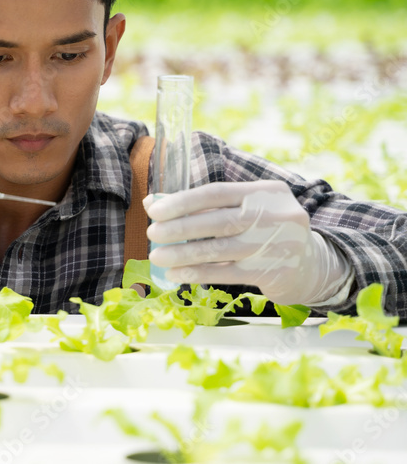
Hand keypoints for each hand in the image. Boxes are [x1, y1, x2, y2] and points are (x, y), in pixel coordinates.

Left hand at [144, 180, 351, 305]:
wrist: (313, 266)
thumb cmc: (265, 231)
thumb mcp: (244, 210)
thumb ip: (203, 206)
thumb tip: (153, 202)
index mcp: (265, 192)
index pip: (217, 192)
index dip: (183, 201)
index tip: (154, 211)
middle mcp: (276, 215)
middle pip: (218, 221)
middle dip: (180, 229)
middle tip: (152, 235)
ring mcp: (278, 245)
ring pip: (220, 250)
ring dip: (184, 254)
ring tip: (158, 257)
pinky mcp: (275, 272)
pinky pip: (227, 273)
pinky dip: (198, 273)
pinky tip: (177, 273)